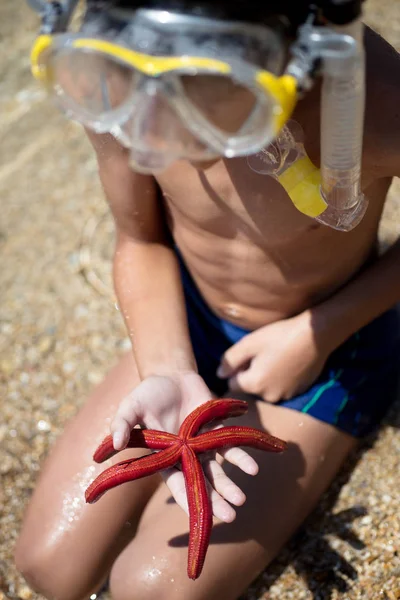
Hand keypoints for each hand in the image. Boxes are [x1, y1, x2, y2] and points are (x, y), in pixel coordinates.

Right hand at [111, 372, 258, 521]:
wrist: (170, 375)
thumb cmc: (147, 395)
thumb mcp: (130, 406)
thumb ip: (122, 424)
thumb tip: (114, 443)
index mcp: (165, 457)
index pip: (177, 485)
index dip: (188, 501)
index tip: (201, 517)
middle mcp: (186, 456)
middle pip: (201, 483)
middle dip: (215, 500)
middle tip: (230, 517)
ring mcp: (203, 444)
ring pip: (218, 469)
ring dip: (229, 485)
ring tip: (241, 499)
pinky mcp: (217, 429)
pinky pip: (230, 444)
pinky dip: (241, 456)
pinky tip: (253, 468)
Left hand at [217, 311, 331, 401]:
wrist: (315, 336)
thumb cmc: (280, 336)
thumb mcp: (250, 343)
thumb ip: (230, 360)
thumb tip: (219, 374)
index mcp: (254, 384)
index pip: (232, 384)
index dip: (237, 369)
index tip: (248, 356)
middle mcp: (268, 396)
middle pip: (250, 388)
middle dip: (252, 374)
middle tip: (264, 354)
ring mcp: (285, 396)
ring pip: (266, 389)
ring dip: (267, 378)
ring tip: (277, 357)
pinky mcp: (299, 392)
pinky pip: (282, 388)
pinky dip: (281, 379)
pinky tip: (289, 363)